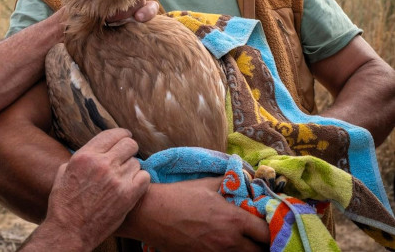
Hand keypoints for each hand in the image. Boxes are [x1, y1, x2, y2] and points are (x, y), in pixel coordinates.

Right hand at [33, 128, 149, 249]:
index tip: (125, 137)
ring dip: (132, 168)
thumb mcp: (64, 172)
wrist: (69, 231)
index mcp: (85, 156)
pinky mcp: (128, 195)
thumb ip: (81, 158)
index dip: (122, 134)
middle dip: (129, 149)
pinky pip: (145, 177)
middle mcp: (102, 164)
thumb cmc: (64, 204)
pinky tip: (132, 186)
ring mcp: (117, 179)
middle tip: (127, 157)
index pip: (112, 134)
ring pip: (136, 162)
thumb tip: (94, 150)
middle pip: (129, 144)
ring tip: (123, 178)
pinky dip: (140, 180)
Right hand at [122, 177, 269, 250]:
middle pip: (261, 251)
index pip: (268, 232)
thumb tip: (245, 177)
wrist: (150, 213)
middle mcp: (229, 241)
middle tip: (259, 235)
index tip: (269, 222)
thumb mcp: (205, 184)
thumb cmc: (178, 196)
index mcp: (234, 220)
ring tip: (244, 240)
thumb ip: (230, 181)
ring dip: (248, 249)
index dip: (272, 228)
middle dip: (263, 243)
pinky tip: (225, 244)